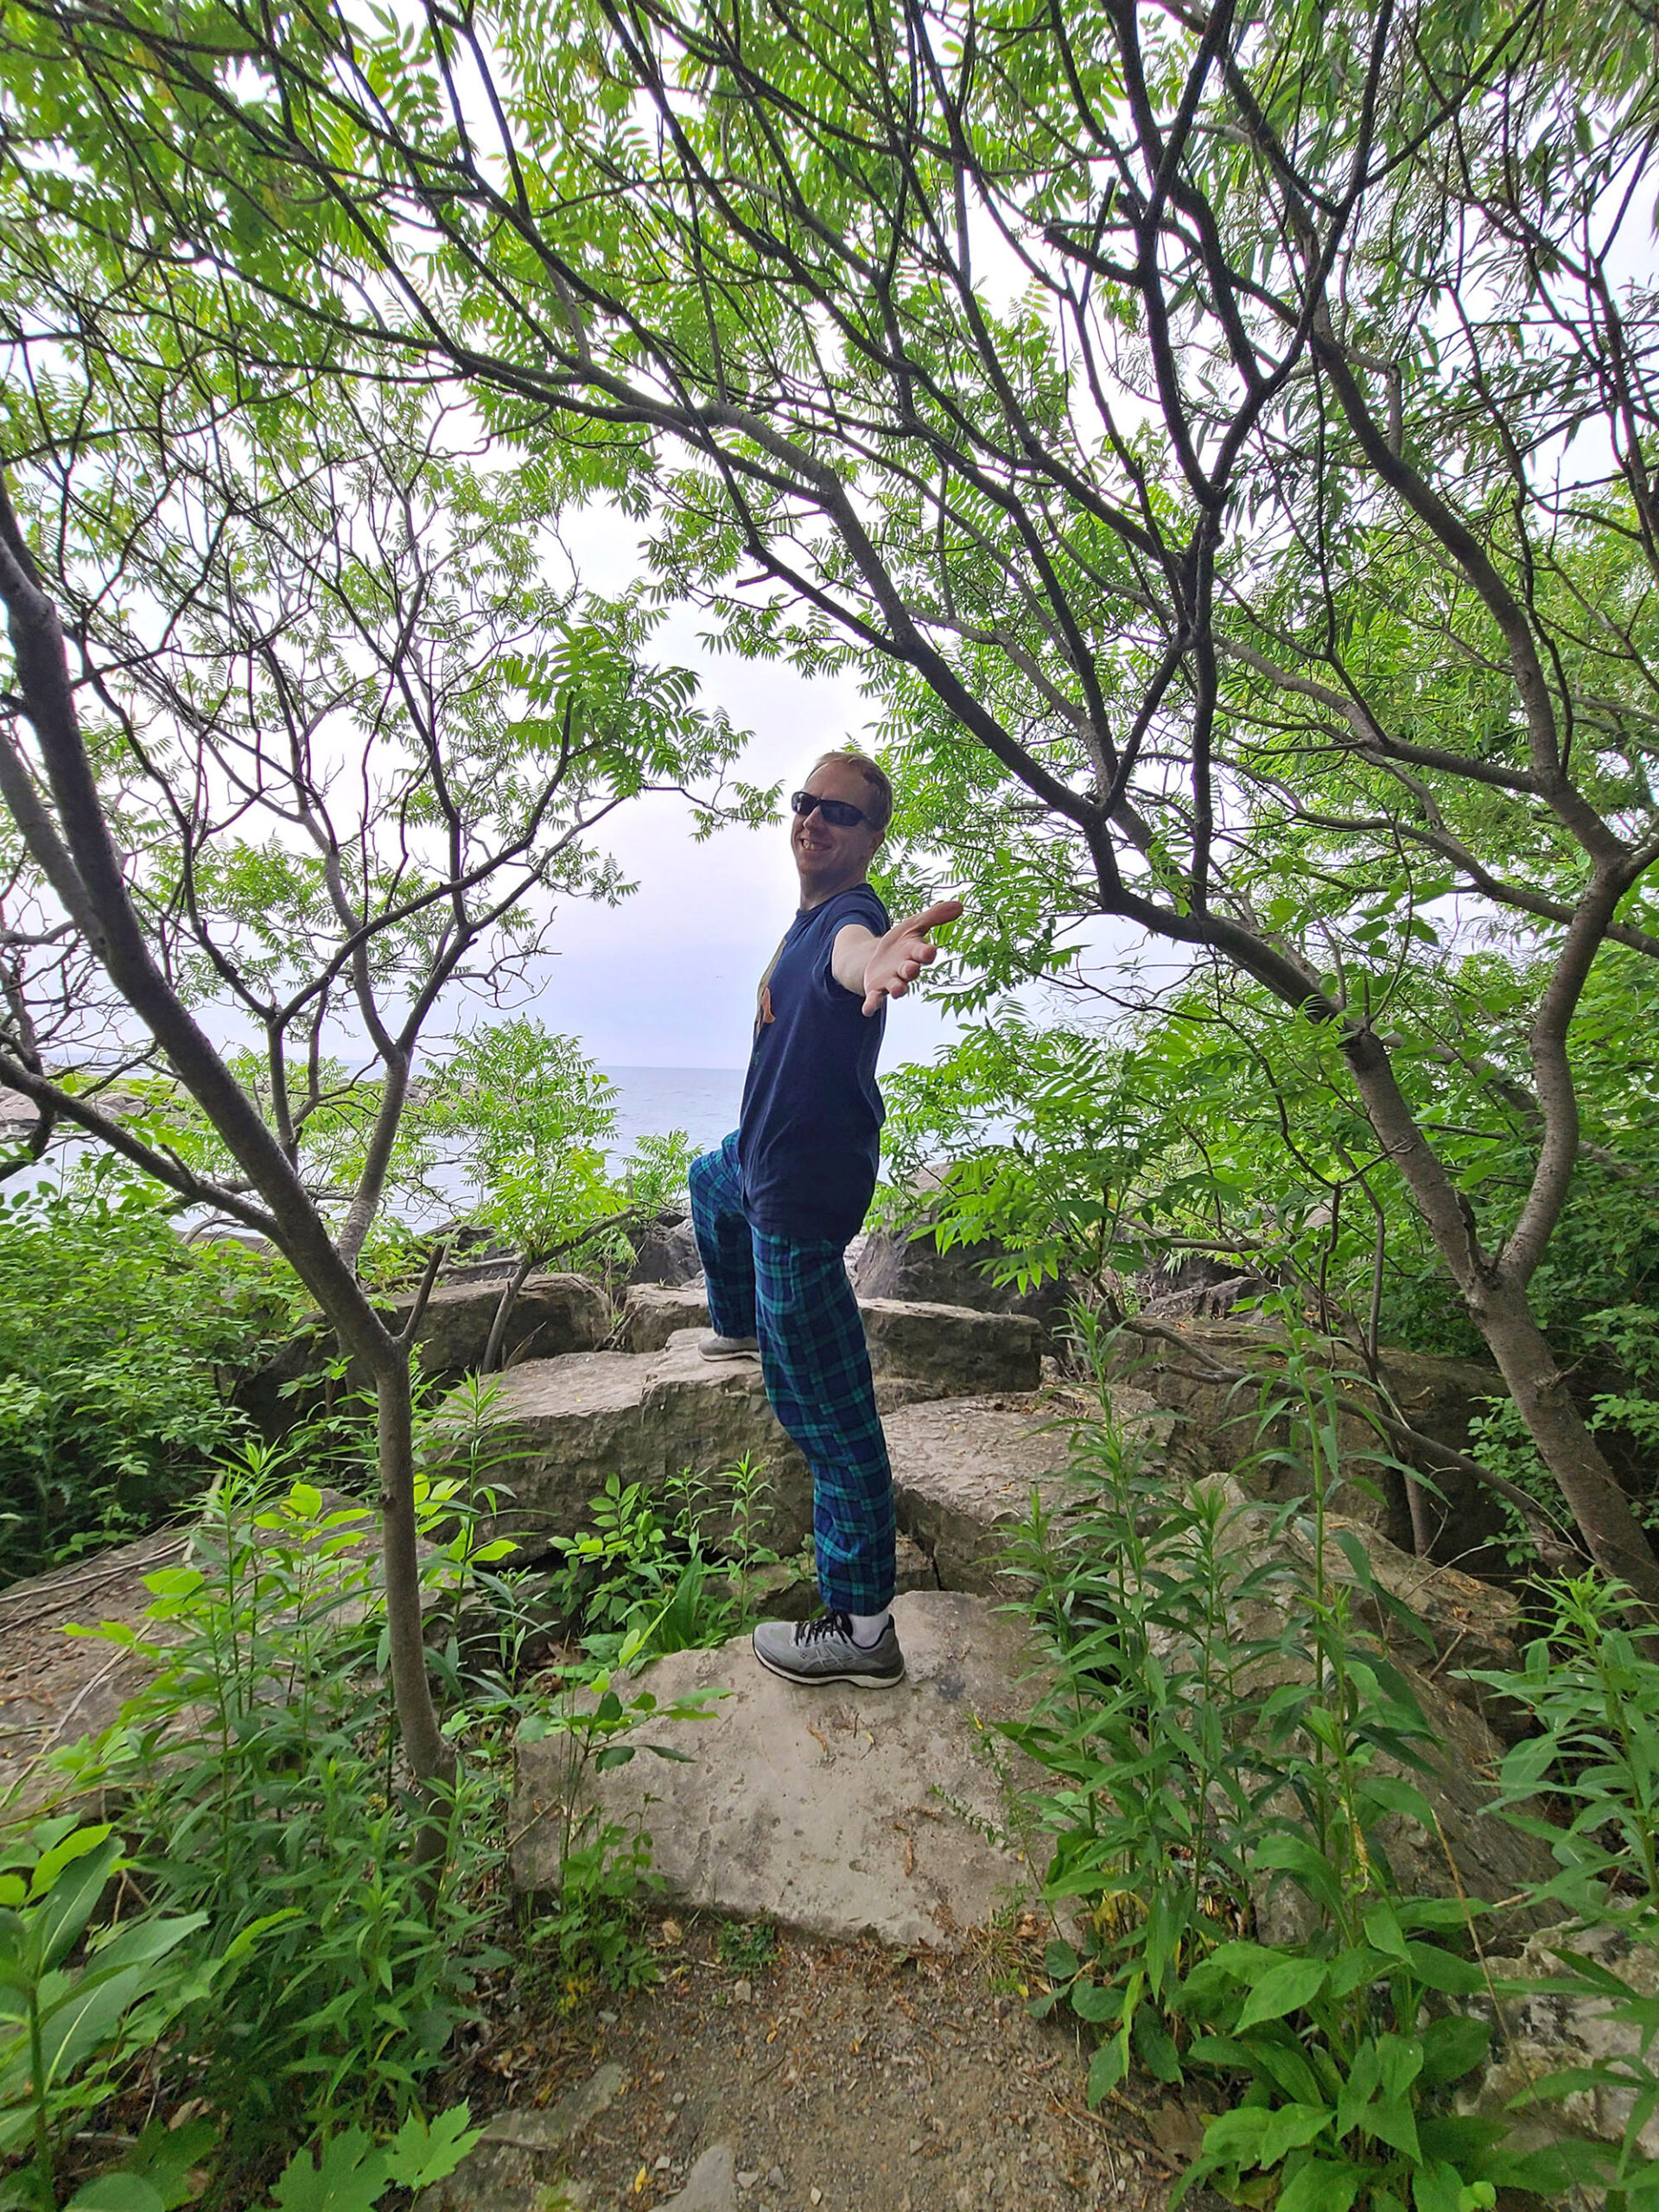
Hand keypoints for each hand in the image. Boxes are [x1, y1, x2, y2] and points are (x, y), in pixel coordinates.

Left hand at [860, 899, 963, 1015]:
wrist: (877, 958)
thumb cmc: (902, 942)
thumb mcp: (914, 925)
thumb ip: (935, 916)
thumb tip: (961, 905)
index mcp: (915, 953)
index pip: (923, 953)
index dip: (926, 953)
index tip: (930, 951)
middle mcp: (905, 969)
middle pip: (910, 971)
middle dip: (910, 970)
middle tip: (911, 969)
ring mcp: (891, 981)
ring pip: (897, 987)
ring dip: (897, 989)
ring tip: (897, 990)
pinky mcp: (877, 990)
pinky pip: (875, 999)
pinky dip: (873, 1005)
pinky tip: (868, 1010)